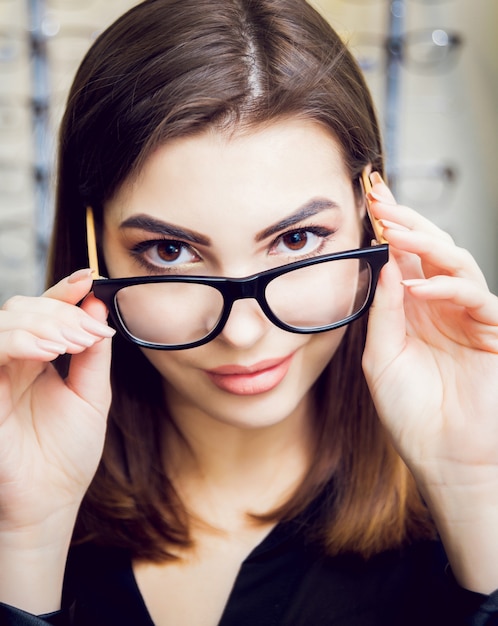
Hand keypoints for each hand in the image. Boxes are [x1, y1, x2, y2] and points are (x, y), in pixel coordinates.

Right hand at [0, 269, 113, 610]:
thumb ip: (93, 354)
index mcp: (38, 359)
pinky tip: (48, 350)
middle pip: (25, 309)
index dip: (64, 292)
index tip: (89, 279)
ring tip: (74, 341)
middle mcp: (13, 361)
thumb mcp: (92, 395)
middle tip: (91, 331)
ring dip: (43, 323)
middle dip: (62, 312)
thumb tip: (97, 306)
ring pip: (5, 322)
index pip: (46, 313)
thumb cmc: (68, 452)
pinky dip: (19, 341)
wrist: (50, 500)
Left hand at [362, 173, 497, 592]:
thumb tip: (382, 266)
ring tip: (395, 233)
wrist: (444, 458)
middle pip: (430, 250)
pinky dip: (446, 289)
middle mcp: (441, 307)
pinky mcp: (493, 332)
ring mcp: (469, 317)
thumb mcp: (381, 359)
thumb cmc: (412, 413)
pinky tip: (418, 287)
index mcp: (414, 311)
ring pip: (455, 263)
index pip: (403, 259)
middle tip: (380, 198)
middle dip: (407, 222)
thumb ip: (383, 312)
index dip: (389, 229)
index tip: (368, 201)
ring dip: (426, 245)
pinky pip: (475, 298)